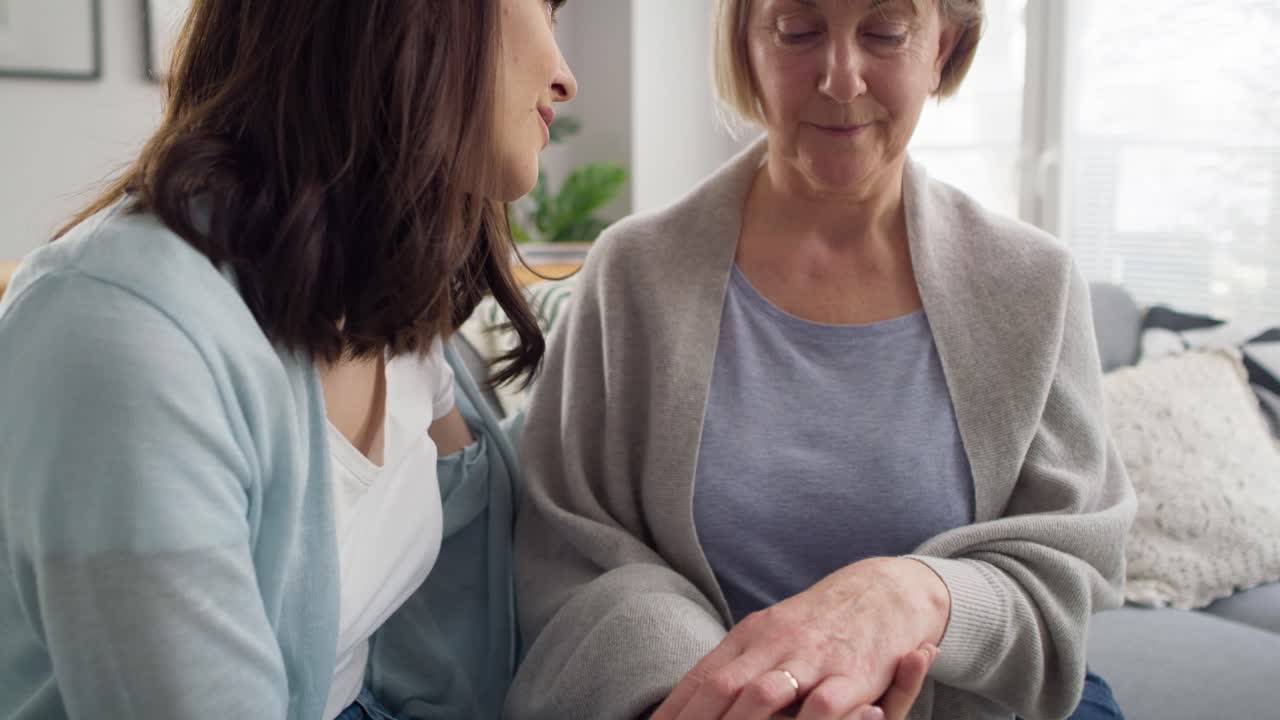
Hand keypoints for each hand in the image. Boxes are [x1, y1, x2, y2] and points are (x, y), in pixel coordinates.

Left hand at [652, 558, 948, 719]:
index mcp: (751, 635)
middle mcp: (774, 644)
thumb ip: (737, 664)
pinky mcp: (851, 675)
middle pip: (722, 686)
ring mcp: (811, 659)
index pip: (701, 676)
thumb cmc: (822, 623)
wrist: (885, 589)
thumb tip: (692, 698)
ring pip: (764, 694)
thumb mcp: (773, 634)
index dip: (673, 708)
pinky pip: (821, 705)